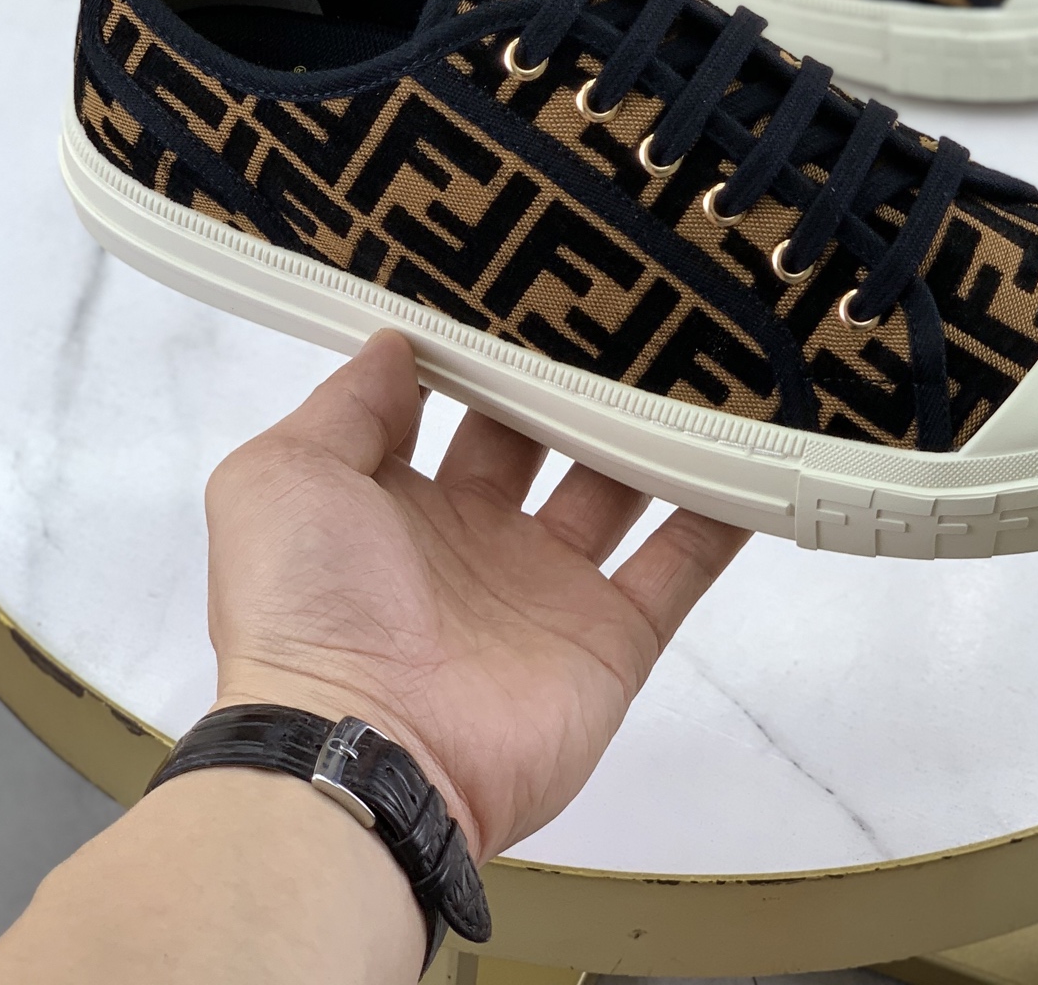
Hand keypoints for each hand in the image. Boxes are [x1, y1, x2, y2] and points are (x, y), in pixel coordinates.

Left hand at [205, 330, 748, 861]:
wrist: (363, 752)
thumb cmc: (307, 605)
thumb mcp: (282, 478)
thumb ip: (345, 406)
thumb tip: (396, 344)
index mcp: (398, 501)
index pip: (455, 408)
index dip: (488, 353)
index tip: (532, 284)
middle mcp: (477, 540)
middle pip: (546, 440)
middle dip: (578, 381)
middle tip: (631, 303)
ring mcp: (549, 591)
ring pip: (620, 490)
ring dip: (655, 432)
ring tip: (705, 356)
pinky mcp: (611, 640)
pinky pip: (680, 566)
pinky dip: (722, 515)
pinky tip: (755, 453)